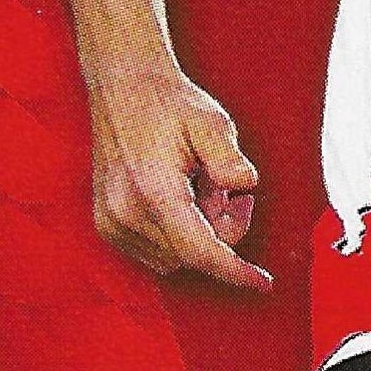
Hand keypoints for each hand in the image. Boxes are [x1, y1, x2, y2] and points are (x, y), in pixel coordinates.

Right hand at [87, 64, 268, 290]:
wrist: (123, 88)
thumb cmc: (165, 103)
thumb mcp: (211, 122)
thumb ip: (230, 159)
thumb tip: (244, 186)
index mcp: (152, 191)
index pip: (200, 250)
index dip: (235, 271)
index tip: (262, 283)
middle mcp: (126, 214)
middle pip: (194, 255)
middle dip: (221, 229)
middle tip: (223, 186)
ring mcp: (113, 223)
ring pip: (176, 257)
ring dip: (199, 231)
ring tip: (198, 184)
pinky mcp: (109, 226)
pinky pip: (158, 251)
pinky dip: (180, 233)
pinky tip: (182, 196)